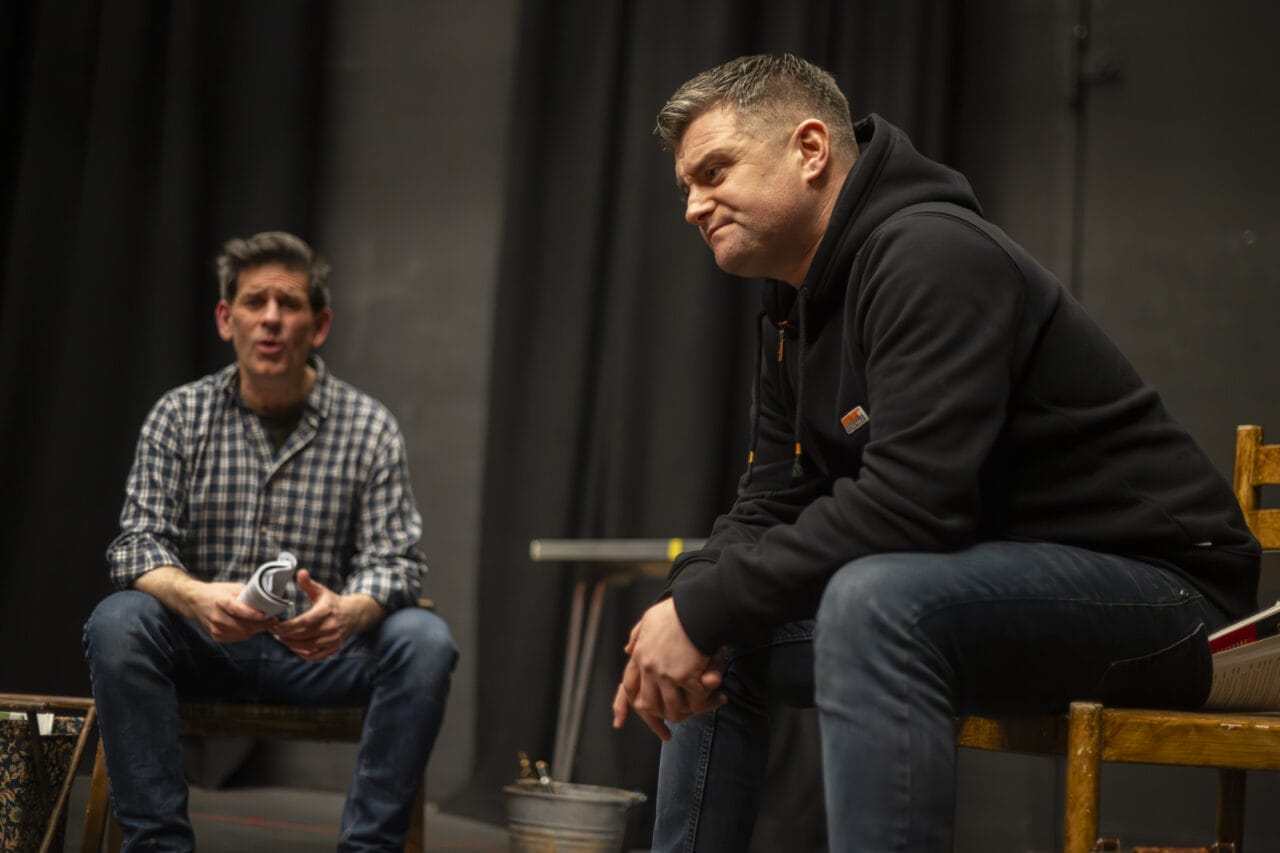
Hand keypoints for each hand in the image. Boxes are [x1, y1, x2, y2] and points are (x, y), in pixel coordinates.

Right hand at [198, 581, 279, 642]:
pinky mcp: (215, 635)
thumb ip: (247, 593)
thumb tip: (265, 597)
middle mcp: (217, 616)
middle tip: (272, 620)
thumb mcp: (231, 587)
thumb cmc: (216, 593)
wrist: (195, 601)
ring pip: (241, 634)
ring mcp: (215, 628)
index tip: (266, 615)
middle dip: (260, 625)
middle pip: (243, 626)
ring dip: (255, 630)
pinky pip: (236, 639)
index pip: (238, 610)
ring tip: (263, 624)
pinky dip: (245, 634)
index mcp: (221, 601)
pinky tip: (250, 628)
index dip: (253, 614)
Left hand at [271, 569, 382, 660]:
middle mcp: (331, 627)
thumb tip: (300, 572)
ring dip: (291, 644)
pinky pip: (316, 656)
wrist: (354, 614)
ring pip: (307, 646)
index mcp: (326, 611)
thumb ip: (308, 583)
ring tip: (282, 639)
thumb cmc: (332, 602)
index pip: (303, 622)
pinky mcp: (334, 647)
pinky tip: (295, 647)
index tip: (275, 626)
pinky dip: (303, 654)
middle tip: (275, 632)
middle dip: (286, 635)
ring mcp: (333, 639)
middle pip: (302, 635)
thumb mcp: (321, 591)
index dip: (287, 626)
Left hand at [610, 598, 724, 739]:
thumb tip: (628, 648)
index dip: (623, 706)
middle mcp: (649, 668)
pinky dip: (707, 703)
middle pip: (648, 705)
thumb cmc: (678, 611)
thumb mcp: (650, 619)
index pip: (627, 687)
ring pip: (672, 708)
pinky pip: (695, 701)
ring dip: (686, 714)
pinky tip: (718, 698)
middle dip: (658, 720)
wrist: (697, 606)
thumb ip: (638, 635)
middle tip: (667, 731)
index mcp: (639, 655)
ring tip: (700, 710)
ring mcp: (666, 674)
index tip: (620, 723)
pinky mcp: (686, 676)